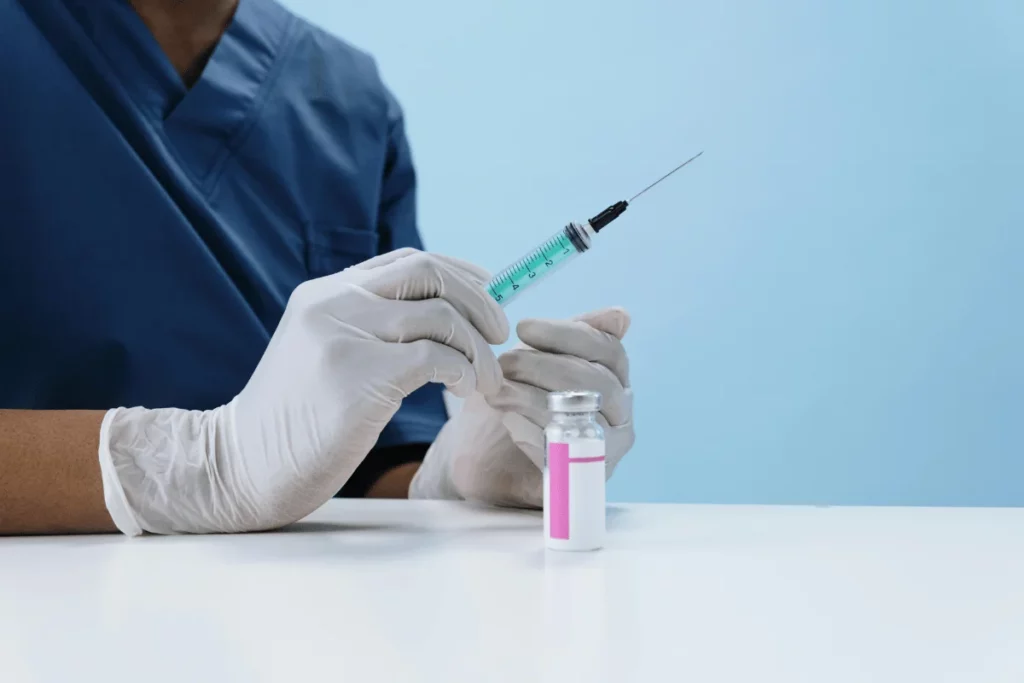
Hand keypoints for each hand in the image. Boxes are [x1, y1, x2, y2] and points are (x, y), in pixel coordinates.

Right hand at [98, 249, 507, 533]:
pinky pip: (435, 357)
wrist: (241, 467)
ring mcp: (343, 336)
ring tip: (487, 380)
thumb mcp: (324, 354)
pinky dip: (464, 371)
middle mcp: (333, 303)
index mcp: (326, 294)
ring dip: (479, 348)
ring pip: (441, 316)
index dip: (460, 272)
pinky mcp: (357, 375)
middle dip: (480, 300)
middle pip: (429, 273)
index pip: (409, 261)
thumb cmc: (294, 422)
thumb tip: (445, 319)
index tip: (490, 293)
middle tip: (502, 335)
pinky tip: (465, 390)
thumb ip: (370, 329)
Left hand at [410, 307, 632, 507]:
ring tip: (497, 390)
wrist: (491, 460)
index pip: (607, 348)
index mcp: (615, 376)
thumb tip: (621, 315)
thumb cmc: (519, 399)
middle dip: (545, 367)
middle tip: (504, 363)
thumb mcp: (537, 360)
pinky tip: (507, 420)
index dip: (566, 334)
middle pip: (598, 382)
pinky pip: (566, 451)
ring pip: (583, 416)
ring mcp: (607, 446)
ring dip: (533, 398)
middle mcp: (621, 412)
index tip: (523, 328)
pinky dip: (532, 432)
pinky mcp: (583, 477)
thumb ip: (568, 338)